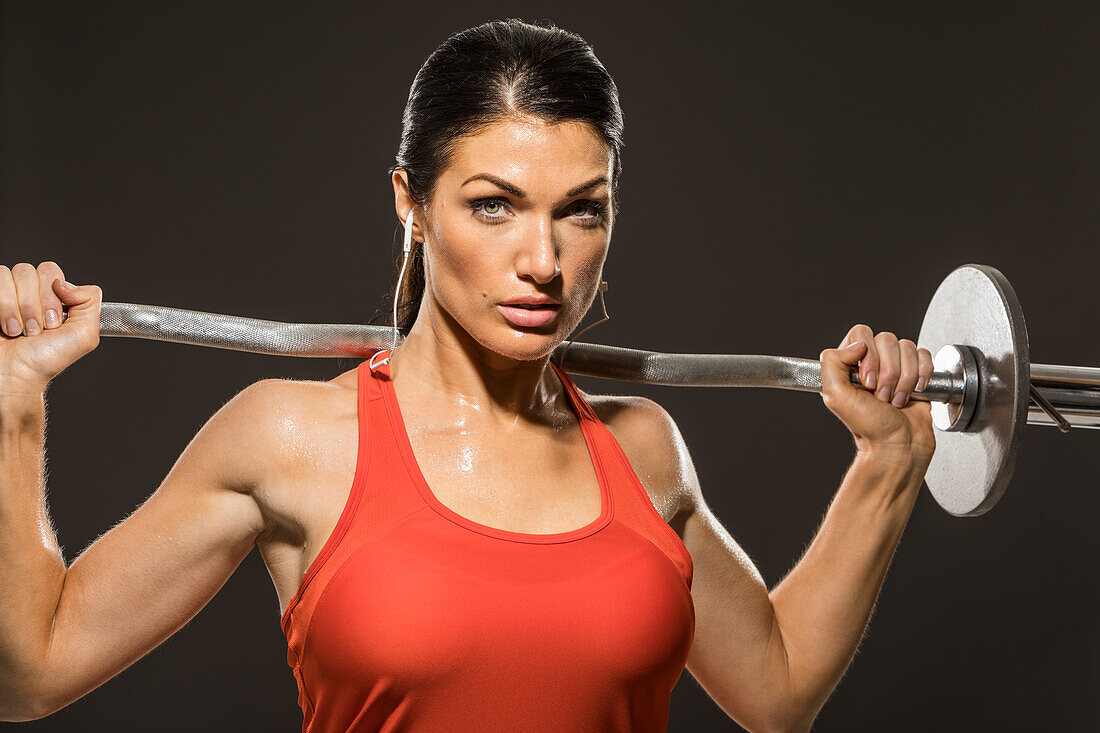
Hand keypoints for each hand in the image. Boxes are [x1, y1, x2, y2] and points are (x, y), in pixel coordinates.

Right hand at [0, 261, 101, 395]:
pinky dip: (3, 308)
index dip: (52, 298)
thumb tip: (65, 283)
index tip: (53, 323)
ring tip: (22, 331)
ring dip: (19, 309)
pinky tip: (6, 327)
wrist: (15, 375)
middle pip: (31, 271)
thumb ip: (90, 301)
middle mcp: (29, 292)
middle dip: (35, 304)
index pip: (51, 272)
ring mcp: (8, 294)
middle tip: (37, 329)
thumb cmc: (46, 359)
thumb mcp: (85, 334)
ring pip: (13, 274)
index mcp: (52, 296)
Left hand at [818, 324, 935, 465]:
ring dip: (904, 378)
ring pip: (907, 347)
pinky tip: (914, 391)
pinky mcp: (917, 372)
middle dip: (888, 372)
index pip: (861, 334)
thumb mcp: (836, 396)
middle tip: (882, 396)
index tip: (867, 382)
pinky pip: (924, 356)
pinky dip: (922, 375)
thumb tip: (856, 344)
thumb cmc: (869, 427)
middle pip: (887, 340)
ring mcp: (895, 366)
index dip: (868, 356)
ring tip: (896, 399)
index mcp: (849, 364)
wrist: (898, 445)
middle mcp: (872, 362)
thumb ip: (832, 363)